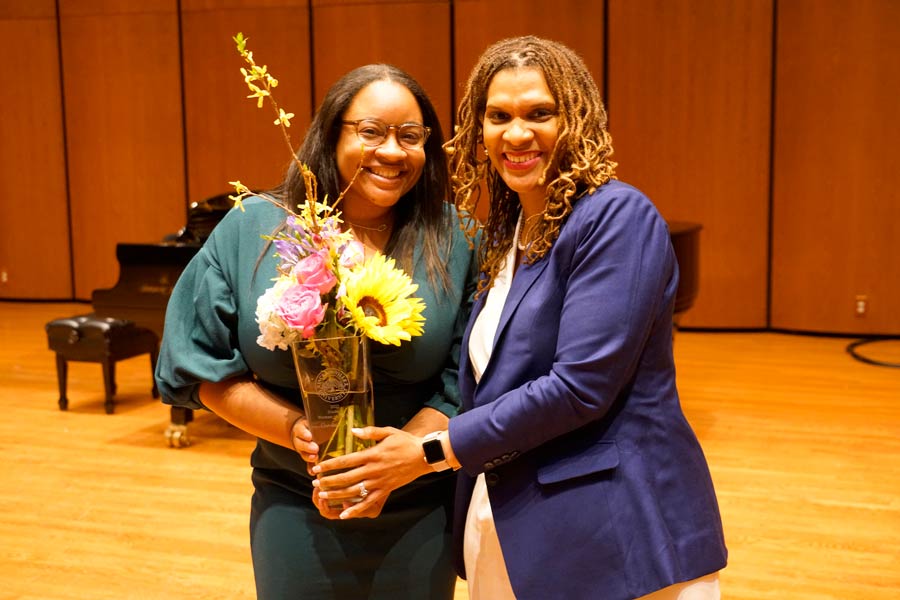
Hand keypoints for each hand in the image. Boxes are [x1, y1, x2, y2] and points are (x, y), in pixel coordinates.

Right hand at [289, 415, 318, 475]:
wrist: (303, 431)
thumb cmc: (312, 425)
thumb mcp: (313, 421)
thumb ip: (322, 421)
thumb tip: (337, 418)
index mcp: (301, 429)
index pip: (301, 431)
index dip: (304, 434)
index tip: (310, 436)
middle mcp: (299, 440)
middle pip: (301, 444)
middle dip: (308, 447)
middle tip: (315, 449)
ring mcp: (302, 450)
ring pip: (303, 454)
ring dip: (309, 457)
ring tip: (315, 459)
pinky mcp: (307, 457)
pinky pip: (307, 464)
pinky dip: (310, 468)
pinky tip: (312, 472)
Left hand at [312, 426, 432, 519]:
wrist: (424, 456)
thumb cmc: (405, 442)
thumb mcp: (388, 431)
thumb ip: (369, 432)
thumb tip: (352, 431)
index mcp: (372, 454)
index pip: (346, 461)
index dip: (330, 465)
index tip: (318, 467)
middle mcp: (373, 470)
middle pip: (346, 478)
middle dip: (328, 481)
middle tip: (314, 483)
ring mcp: (379, 482)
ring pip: (354, 491)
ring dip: (337, 494)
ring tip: (323, 496)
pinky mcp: (386, 490)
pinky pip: (369, 502)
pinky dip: (356, 509)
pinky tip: (344, 514)